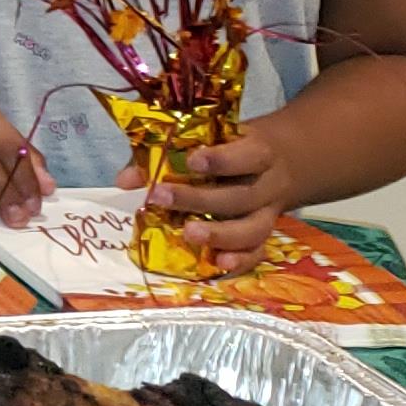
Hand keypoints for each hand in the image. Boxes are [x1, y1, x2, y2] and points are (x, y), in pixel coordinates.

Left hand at [119, 124, 301, 270]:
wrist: (280, 162)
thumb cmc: (230, 149)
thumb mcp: (209, 142)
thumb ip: (165, 157)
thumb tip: (125, 181)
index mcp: (258, 153)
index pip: (248, 155)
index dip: (222, 160)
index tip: (192, 161)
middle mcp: (267, 186)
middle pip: (241, 196)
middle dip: (200, 199)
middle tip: (162, 198)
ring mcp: (268, 214)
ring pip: (253, 229)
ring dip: (220, 235)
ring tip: (189, 234)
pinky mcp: (264, 236)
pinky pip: (257, 252)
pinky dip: (241, 261)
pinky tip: (219, 263)